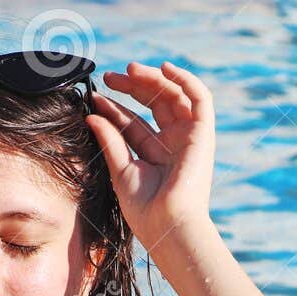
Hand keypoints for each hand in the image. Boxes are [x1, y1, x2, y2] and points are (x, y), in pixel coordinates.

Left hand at [86, 61, 215, 251]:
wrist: (168, 226)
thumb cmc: (146, 209)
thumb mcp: (121, 169)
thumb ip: (110, 140)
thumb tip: (92, 115)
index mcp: (156, 155)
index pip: (134, 122)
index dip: (114, 107)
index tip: (94, 97)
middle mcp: (174, 144)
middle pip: (154, 104)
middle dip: (132, 87)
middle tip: (110, 77)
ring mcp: (190, 138)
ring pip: (174, 95)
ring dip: (153, 79)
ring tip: (130, 70)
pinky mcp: (204, 134)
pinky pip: (200, 98)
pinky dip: (186, 80)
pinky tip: (165, 68)